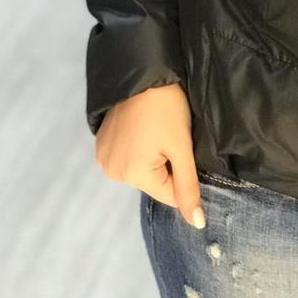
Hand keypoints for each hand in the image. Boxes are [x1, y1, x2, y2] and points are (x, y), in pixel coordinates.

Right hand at [95, 82, 206, 228]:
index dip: (182, 172)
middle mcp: (112, 172)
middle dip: (166, 165)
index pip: (170, 194)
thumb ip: (188, 187)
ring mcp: (103, 158)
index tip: (180, 146)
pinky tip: (142, 128)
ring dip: (151, 157)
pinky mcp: (100, 145)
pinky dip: (138, 148)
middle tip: (168, 134)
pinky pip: (127, 158)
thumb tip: (197, 224)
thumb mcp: (182, 147)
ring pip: (141, 171)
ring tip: (154, 129)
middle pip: (153, 183)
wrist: (143, 74)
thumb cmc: (167, 108)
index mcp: (132, 175)